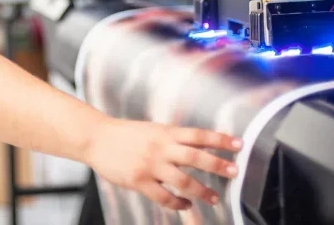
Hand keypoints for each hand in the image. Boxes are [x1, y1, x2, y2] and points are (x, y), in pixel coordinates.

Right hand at [84, 118, 241, 210]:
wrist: (96, 138)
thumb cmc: (124, 133)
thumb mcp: (152, 129)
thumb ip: (172, 138)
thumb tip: (199, 145)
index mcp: (165, 132)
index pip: (198, 135)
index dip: (220, 139)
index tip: (238, 144)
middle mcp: (160, 147)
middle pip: (195, 156)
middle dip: (218, 164)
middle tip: (234, 171)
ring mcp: (150, 165)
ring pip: (183, 180)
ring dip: (202, 190)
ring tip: (214, 197)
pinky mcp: (139, 181)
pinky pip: (164, 197)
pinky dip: (178, 203)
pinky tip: (185, 205)